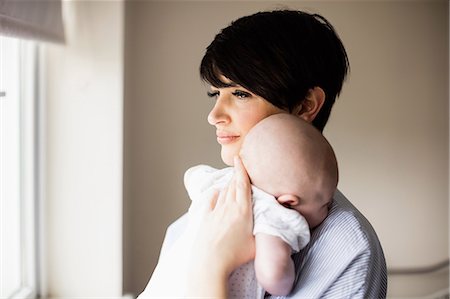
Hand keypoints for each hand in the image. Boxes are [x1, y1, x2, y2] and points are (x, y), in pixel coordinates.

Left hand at [184, 155, 255, 295]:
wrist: (210, 263)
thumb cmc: (235, 257)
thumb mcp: (256, 244)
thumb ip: (263, 232)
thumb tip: (271, 226)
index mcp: (242, 211)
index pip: (242, 184)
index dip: (241, 170)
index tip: (239, 158)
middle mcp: (228, 208)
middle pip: (233, 185)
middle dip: (236, 174)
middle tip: (239, 166)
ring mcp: (215, 212)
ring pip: (223, 192)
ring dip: (228, 185)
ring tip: (232, 181)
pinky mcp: (206, 219)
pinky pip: (211, 202)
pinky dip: (215, 195)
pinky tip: (216, 193)